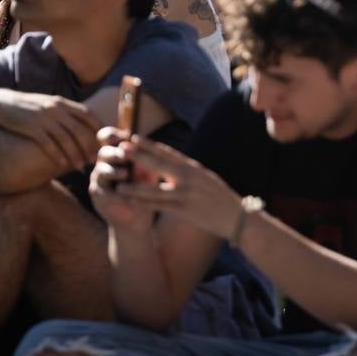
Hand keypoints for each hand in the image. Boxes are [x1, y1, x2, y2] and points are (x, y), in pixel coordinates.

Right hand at [0, 90, 100, 171]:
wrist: (0, 103)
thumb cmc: (27, 108)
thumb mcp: (48, 104)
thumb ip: (63, 112)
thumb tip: (80, 125)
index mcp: (61, 102)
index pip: (87, 114)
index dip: (98, 127)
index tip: (105, 142)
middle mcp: (55, 108)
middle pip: (79, 129)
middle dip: (90, 145)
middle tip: (96, 159)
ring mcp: (43, 118)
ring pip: (65, 138)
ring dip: (75, 153)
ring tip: (81, 167)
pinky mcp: (30, 127)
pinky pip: (47, 143)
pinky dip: (56, 154)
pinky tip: (62, 165)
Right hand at [90, 127, 156, 231]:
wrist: (138, 214)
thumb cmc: (145, 186)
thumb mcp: (147, 170)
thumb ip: (143, 158)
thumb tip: (139, 146)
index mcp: (117, 153)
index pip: (108, 138)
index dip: (111, 135)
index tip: (122, 136)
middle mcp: (105, 164)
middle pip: (103, 153)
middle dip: (114, 153)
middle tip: (124, 156)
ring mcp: (100, 180)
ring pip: (100, 171)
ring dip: (113, 172)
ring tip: (124, 174)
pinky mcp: (98, 195)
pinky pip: (102, 191)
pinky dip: (113, 192)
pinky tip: (121, 193)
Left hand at [108, 134, 242, 239]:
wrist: (237, 217)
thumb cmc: (221, 198)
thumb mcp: (206, 179)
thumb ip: (188, 172)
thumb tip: (171, 163)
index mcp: (194, 168)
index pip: (169, 153)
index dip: (150, 146)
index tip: (134, 137)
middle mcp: (190, 178)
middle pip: (160, 165)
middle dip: (139, 157)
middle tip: (122, 148)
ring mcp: (186, 194)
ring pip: (155, 189)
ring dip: (135, 186)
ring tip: (118, 182)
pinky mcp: (184, 211)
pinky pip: (159, 207)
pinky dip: (144, 204)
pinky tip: (131, 203)